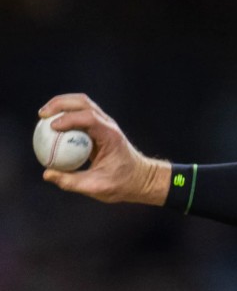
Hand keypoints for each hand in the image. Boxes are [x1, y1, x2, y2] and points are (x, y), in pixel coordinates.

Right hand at [39, 93, 170, 205]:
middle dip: (60, 104)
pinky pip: (80, 114)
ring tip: (43, 115)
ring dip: (61, 105)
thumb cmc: (122, 184)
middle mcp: (108, 125)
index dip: (69, 119)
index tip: (51, 127)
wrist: (140, 179)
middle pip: (83, 103)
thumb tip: (47, 174)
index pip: (89, 118)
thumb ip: (72, 182)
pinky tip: (51, 124)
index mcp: (110, 136)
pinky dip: (65, 114)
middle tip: (42, 115)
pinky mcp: (99, 127)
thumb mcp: (97, 187)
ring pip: (82, 104)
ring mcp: (104, 124)